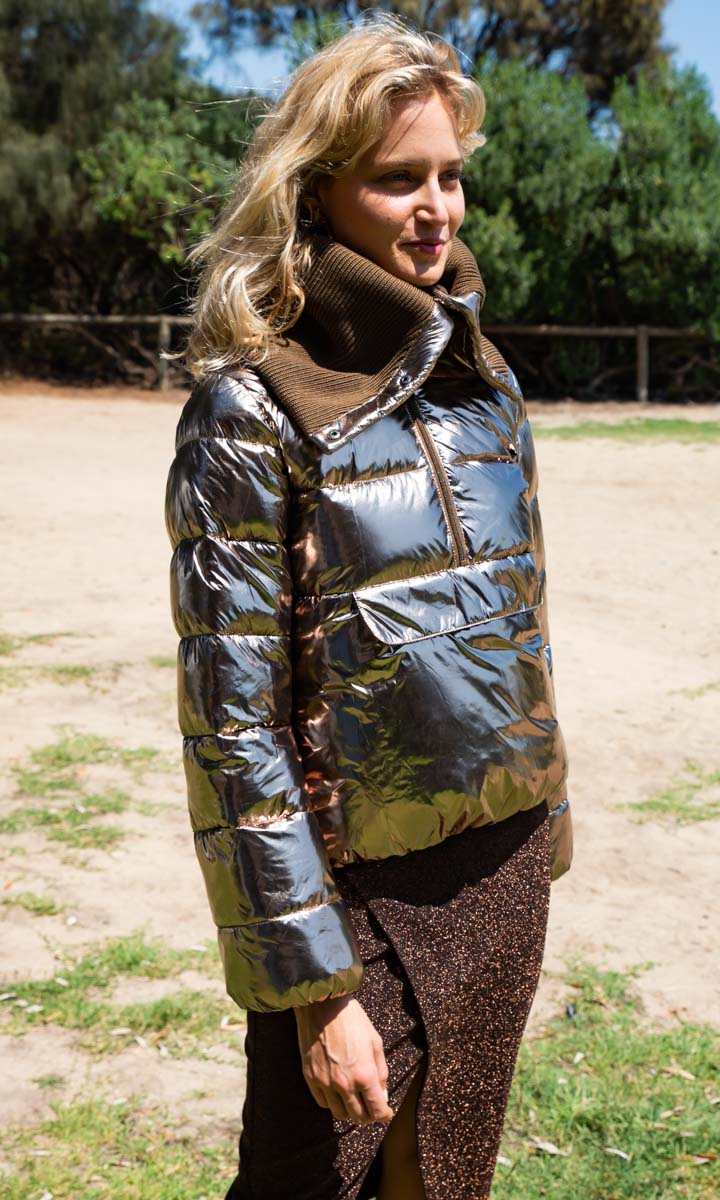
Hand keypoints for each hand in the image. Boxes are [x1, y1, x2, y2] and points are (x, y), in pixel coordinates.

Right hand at [294, 995, 393, 1124]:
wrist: (322, 1005)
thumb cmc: (351, 1019)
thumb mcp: (375, 1041)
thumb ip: (381, 1071)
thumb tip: (382, 1092)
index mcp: (364, 1074)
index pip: (377, 1110)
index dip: (384, 1115)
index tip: (386, 1112)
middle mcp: (344, 1084)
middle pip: (359, 1117)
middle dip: (369, 1115)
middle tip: (372, 1107)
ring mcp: (325, 1083)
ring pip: (340, 1113)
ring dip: (350, 1111)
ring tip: (355, 1100)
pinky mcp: (311, 1078)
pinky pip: (323, 1103)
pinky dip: (332, 1103)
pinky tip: (338, 1092)